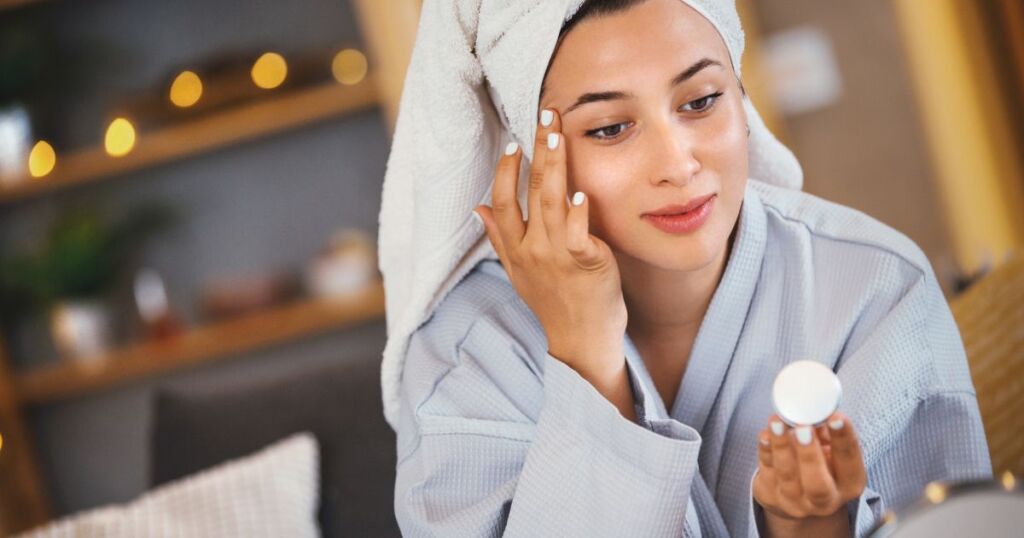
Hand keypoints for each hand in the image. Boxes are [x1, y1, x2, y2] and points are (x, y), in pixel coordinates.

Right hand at [474, 108, 626, 380]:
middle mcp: (532, 249)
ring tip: (557, 134)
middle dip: (537, 149)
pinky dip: (577, 209)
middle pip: (529, 191)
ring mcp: (558, 255)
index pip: (501, 201)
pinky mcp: (587, 262)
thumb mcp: (518, 273)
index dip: (504, 171)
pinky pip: (578, 231)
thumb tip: (477, 208)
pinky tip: (580, 189)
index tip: (513, 143)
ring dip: (554, 165)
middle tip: (545, 115)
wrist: (580, 341)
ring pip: (552, 201)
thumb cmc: (554, 304)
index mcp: (516, 249)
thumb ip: (500, 238)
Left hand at [752, 412, 866, 534]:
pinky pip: (767, 472)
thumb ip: (826, 432)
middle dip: (809, 454)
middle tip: (803, 428)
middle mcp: (825, 500)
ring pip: (787, 476)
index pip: (849, 462)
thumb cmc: (820, 462)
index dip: (844, 439)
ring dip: (782, 446)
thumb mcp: (830, 449)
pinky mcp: (770, 496)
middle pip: (817, 483)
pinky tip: (765, 435)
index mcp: (849, 484)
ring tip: (777, 422)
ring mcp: (795, 502)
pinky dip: (766, 451)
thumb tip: (814, 408)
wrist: (798, 495)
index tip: (836, 417)